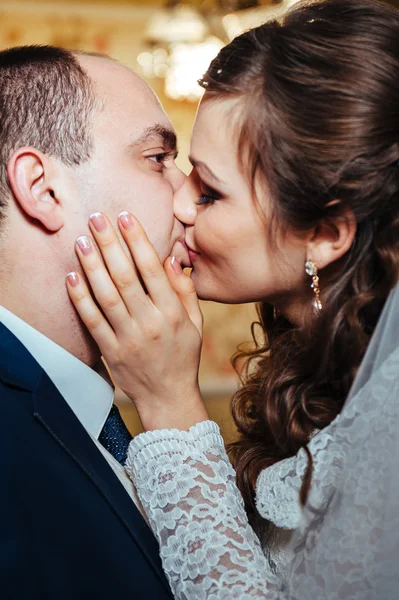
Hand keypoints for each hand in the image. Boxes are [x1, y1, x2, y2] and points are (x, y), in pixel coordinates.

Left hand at [66, 211, 208, 430]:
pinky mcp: (110, 350)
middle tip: (96, 218)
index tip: (126, 217)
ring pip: (106, 295)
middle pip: (126, 277)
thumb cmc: (183, 357)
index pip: (153, 270)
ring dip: (92, 266)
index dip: (138, 241)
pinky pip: (92, 321)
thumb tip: (171, 258)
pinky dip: (80, 298)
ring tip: (82, 240)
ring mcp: (128, 337)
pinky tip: (72, 276)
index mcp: (173, 313)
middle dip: (110, 244)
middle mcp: (150, 322)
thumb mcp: (196, 323)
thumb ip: (185, 291)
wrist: (168, 397)